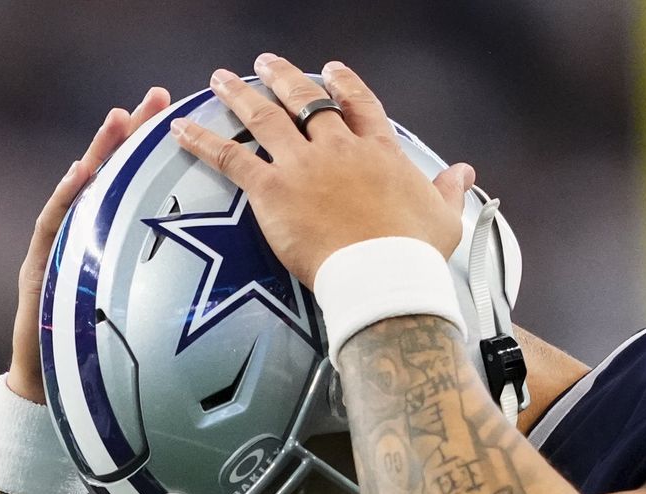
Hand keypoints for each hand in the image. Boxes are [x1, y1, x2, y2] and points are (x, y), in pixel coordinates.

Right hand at [7, 87, 172, 402]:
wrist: (58, 394)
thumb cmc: (109, 354)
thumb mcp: (154, 316)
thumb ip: (181, 290)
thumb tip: (240, 279)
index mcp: (120, 243)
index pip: (144, 187)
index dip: (164, 151)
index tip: (191, 115)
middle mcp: (91, 236)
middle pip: (115, 177)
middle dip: (134, 135)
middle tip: (157, 97)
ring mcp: (63, 247)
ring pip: (83, 192)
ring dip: (100, 153)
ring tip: (118, 119)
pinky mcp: (42, 266)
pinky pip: (54, 226)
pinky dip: (66, 198)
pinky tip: (80, 174)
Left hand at [171, 55, 475, 284]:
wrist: (383, 277)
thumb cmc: (416, 255)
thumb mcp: (444, 218)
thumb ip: (448, 190)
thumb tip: (464, 172)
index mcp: (380, 152)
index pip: (360, 106)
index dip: (343, 85)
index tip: (331, 72)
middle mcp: (339, 148)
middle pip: (306, 102)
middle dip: (284, 79)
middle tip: (265, 64)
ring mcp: (304, 165)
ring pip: (266, 117)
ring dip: (240, 95)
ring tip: (222, 79)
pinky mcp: (272, 190)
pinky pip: (231, 157)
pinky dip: (204, 139)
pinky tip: (181, 127)